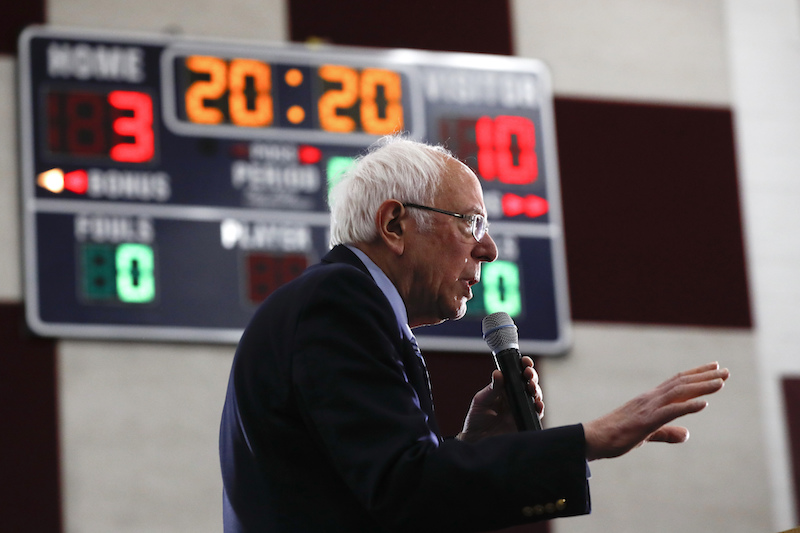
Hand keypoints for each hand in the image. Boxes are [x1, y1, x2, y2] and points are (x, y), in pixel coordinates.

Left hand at [457, 356, 542, 442]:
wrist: (476, 441)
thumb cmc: (476, 419)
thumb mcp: (481, 401)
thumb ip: (492, 389)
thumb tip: (498, 372)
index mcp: (503, 389)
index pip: (516, 374)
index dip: (522, 366)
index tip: (525, 361)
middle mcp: (514, 397)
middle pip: (528, 382)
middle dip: (532, 376)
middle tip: (529, 374)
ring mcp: (521, 408)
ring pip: (535, 395)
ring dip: (536, 389)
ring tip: (532, 387)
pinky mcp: (525, 420)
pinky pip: (536, 412)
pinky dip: (539, 407)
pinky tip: (537, 403)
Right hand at [583, 362, 728, 460]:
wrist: (594, 438)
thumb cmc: (615, 436)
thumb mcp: (645, 434)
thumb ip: (666, 433)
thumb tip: (687, 435)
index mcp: (649, 400)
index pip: (676, 383)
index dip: (695, 375)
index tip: (712, 368)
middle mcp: (650, 399)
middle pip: (682, 383)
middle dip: (705, 376)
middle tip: (725, 370)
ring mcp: (648, 408)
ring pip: (679, 393)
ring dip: (702, 387)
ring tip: (721, 382)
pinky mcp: (646, 421)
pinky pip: (670, 411)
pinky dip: (688, 406)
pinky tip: (703, 404)